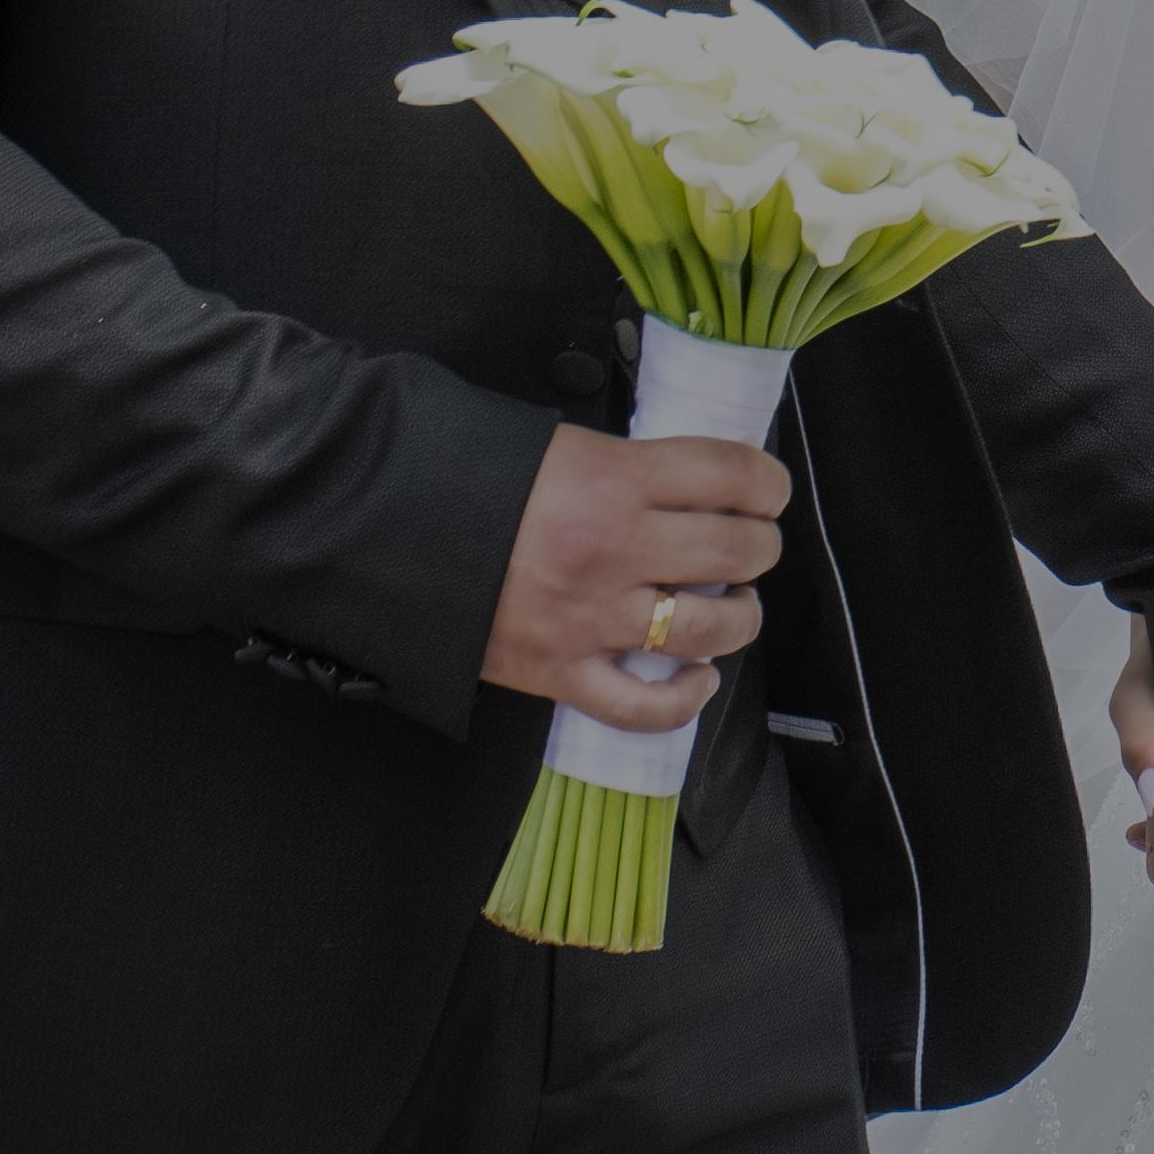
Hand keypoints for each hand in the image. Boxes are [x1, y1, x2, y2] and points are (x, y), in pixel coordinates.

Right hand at [484, 420, 784, 735]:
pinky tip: (698, 679)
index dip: (767, 481)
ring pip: (709, 629)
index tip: (768, 489)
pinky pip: (643, 708)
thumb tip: (689, 480)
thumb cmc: (468, 483)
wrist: (385, 534)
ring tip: (736, 603)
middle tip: (754, 541)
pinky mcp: (561, 673)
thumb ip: (627, 464)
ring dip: (741, 617)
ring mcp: (591, 619)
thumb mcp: (557, 445)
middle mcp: (614, 550)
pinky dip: (684, 700)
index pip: (730, 474)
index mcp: (614, 481)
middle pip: (735, 549)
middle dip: (761, 544)